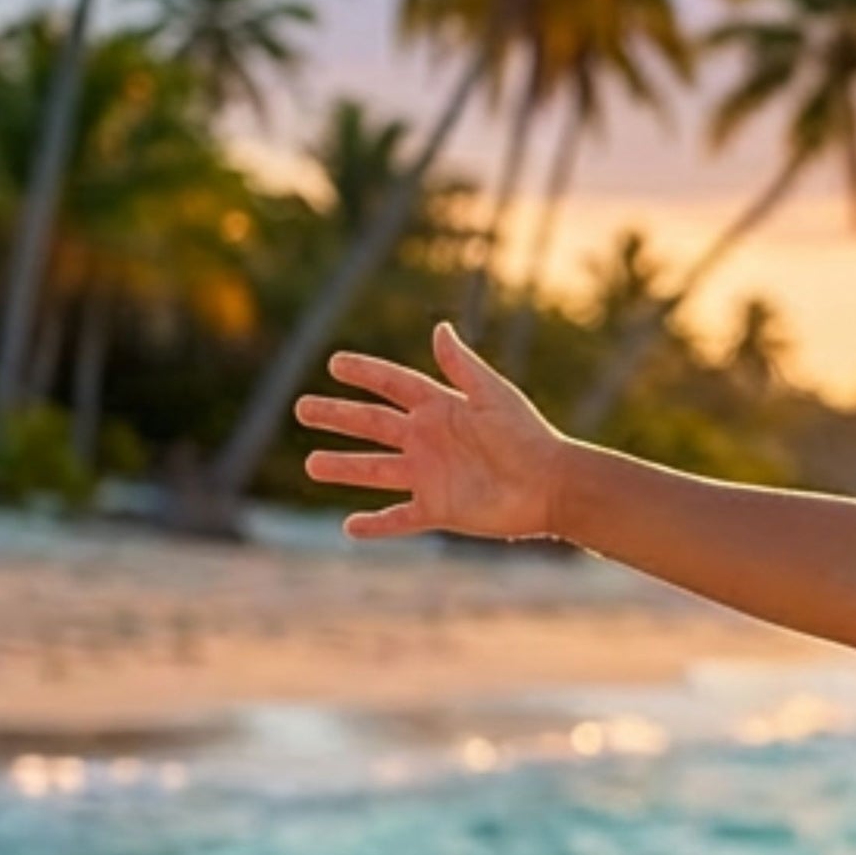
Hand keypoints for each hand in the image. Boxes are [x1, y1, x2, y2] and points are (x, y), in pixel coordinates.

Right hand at [296, 322, 564, 541]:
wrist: (553, 486)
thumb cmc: (528, 437)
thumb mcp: (493, 395)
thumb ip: (462, 366)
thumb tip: (439, 328)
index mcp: (440, 408)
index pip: (392, 385)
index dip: (365, 374)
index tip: (334, 364)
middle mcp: (429, 440)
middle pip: (372, 425)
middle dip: (337, 416)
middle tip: (302, 408)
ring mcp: (431, 476)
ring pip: (376, 470)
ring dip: (344, 467)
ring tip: (312, 463)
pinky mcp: (439, 509)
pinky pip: (401, 518)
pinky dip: (377, 524)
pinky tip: (350, 526)